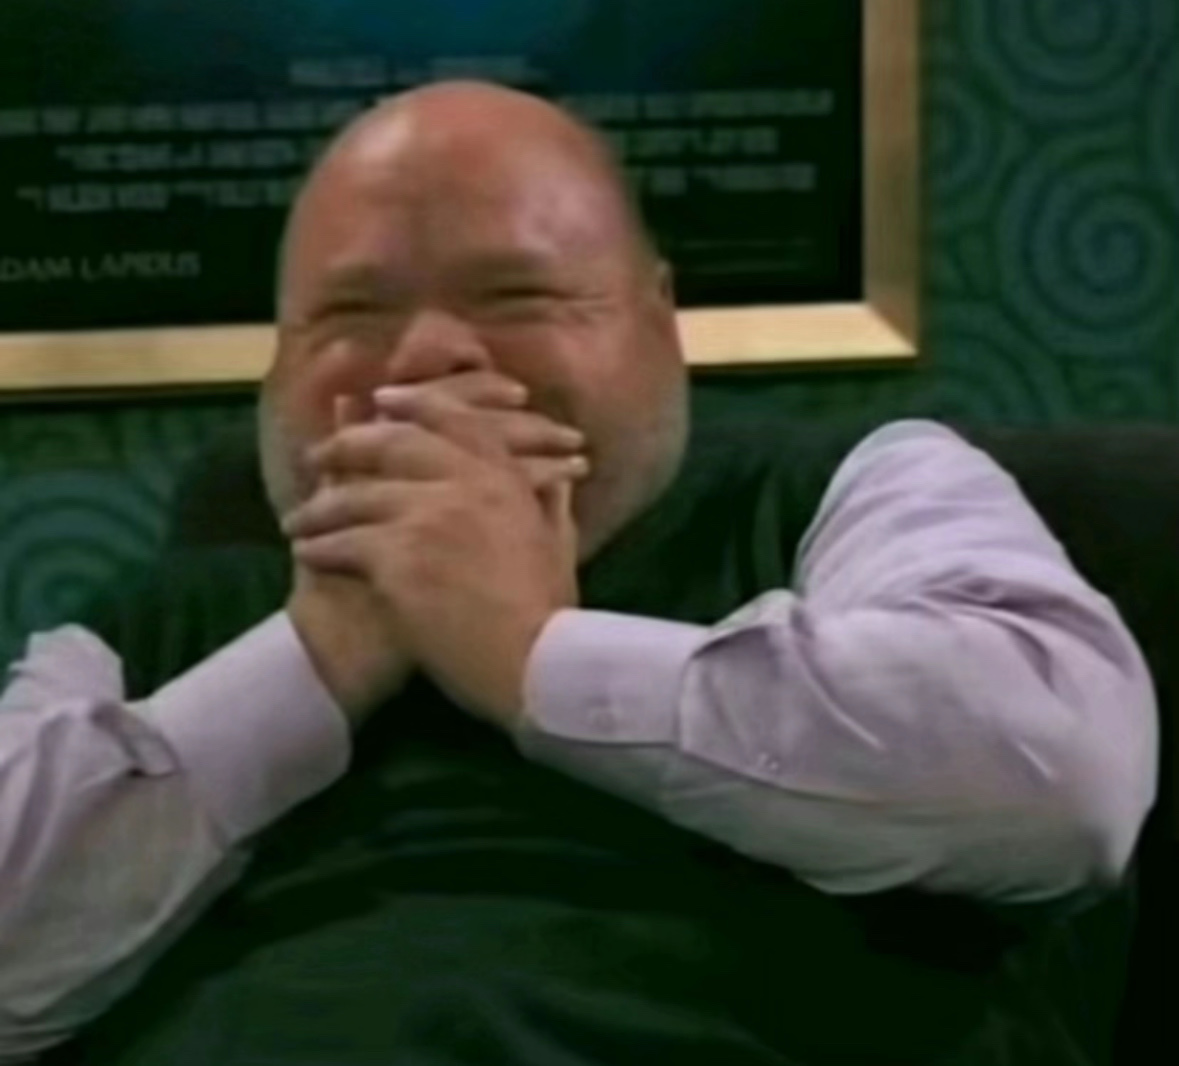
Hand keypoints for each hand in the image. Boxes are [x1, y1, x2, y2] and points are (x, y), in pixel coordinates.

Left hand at [283, 379, 584, 727]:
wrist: (534, 663)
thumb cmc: (550, 613)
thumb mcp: (560, 548)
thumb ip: (553, 505)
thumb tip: (560, 480)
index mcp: (503, 477)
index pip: (452, 420)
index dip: (412, 404)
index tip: (380, 400)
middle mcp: (463, 483)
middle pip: (391, 444)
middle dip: (347, 445)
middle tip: (317, 456)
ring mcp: (426, 517)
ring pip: (356, 495)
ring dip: (320, 507)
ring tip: (298, 521)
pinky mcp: (397, 557)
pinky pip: (342, 542)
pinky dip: (319, 545)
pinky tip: (305, 552)